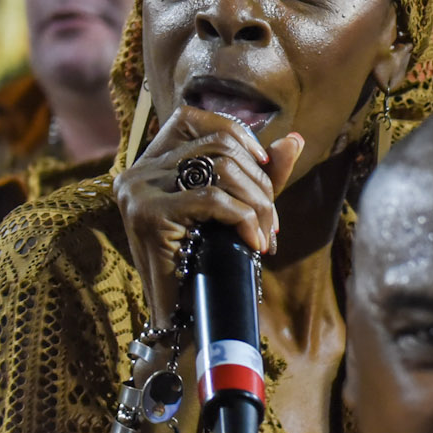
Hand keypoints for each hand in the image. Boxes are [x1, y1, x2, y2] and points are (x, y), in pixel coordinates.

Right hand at [112, 107, 303, 326]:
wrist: (181, 316)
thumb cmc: (207, 260)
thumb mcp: (237, 207)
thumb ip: (262, 173)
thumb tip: (295, 139)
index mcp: (150, 162)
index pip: (191, 116)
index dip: (234, 132)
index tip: (261, 164)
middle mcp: (137, 171)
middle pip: (218, 145)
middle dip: (260, 181)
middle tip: (272, 221)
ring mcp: (137, 191)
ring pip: (221, 167)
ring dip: (258, 202)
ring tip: (266, 234)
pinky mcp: (148, 215)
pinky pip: (214, 200)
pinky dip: (246, 219)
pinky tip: (254, 243)